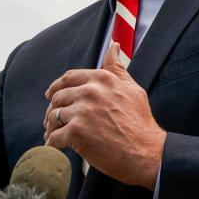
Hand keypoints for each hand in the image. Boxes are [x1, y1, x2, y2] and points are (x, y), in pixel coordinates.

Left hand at [43, 42, 166, 189]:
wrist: (148, 153)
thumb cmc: (141, 123)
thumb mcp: (132, 89)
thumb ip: (117, 68)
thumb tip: (113, 46)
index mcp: (102, 79)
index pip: (69, 78)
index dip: (57, 86)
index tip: (50, 95)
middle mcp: (90, 91)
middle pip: (58, 97)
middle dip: (52, 109)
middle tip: (51, 120)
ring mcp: (82, 111)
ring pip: (54, 116)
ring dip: (51, 127)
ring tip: (52, 134)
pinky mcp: (76, 132)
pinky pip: (54, 137)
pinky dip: (52, 143)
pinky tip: (54, 147)